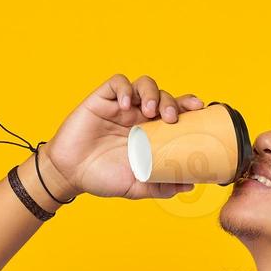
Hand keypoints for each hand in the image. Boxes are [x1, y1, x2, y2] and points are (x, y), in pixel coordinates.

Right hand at [41, 74, 205, 199]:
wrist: (71, 174)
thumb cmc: (104, 178)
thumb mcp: (137, 186)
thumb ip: (161, 186)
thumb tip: (189, 186)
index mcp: (151, 132)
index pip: (175, 111)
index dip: (188, 106)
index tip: (199, 110)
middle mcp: (138, 116)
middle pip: (162, 95)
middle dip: (171, 102)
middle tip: (170, 118)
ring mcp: (120, 107)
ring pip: (143, 84)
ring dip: (151, 93)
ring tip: (149, 110)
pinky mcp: (101, 100)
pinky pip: (117, 84)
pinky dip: (125, 90)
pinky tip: (125, 106)